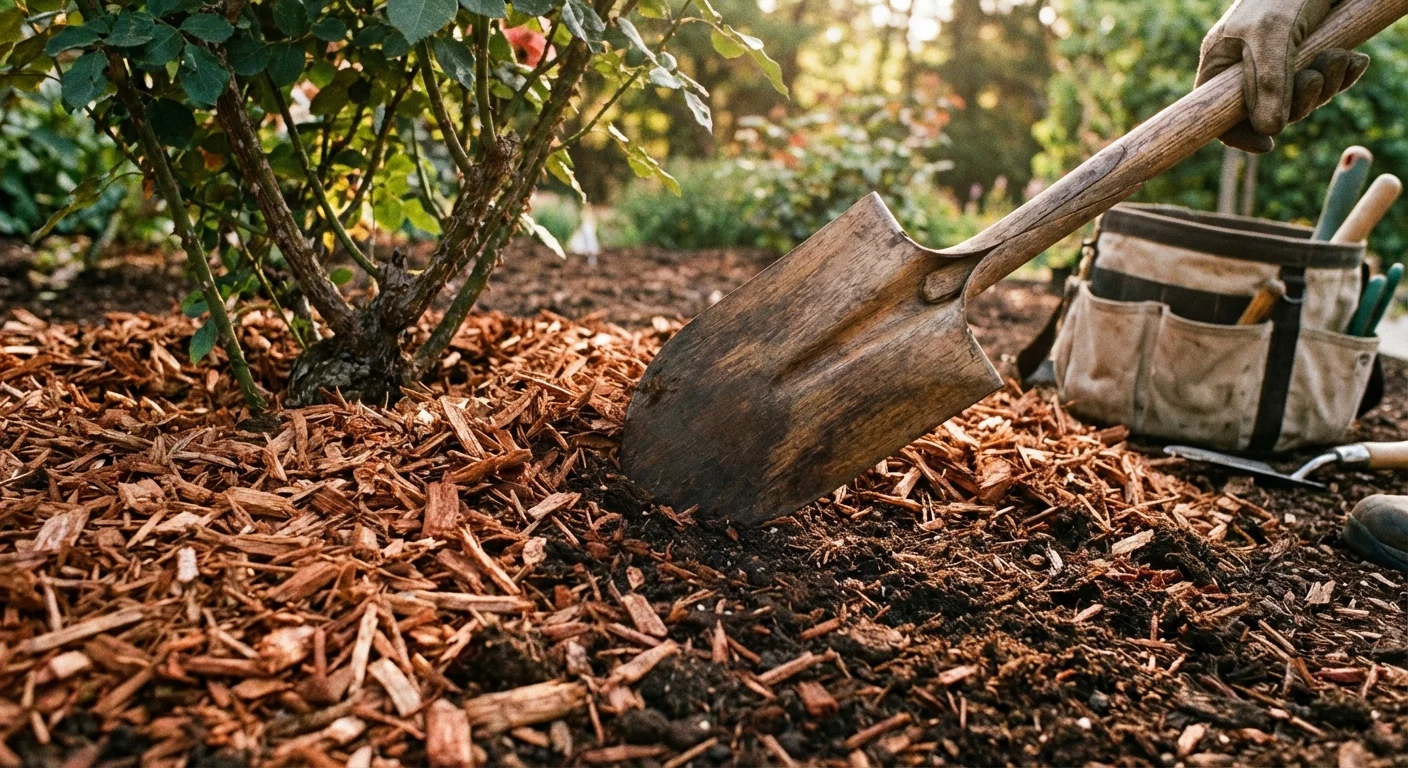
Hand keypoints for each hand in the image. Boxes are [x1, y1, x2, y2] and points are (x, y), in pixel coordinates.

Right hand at [1198, 0, 1369, 152]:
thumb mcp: (1271, 36)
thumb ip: (1269, 84)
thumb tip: (1269, 131)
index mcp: (1224, 63)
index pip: (1219, 115)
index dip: (1238, 135)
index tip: (1267, 145)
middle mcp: (1250, 67)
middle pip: (1269, 112)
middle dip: (1299, 101)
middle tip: (1315, 77)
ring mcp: (1284, 63)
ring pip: (1303, 98)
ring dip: (1327, 85)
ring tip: (1338, 57)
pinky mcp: (1315, 53)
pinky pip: (1328, 82)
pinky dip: (1344, 74)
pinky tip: (1355, 59)